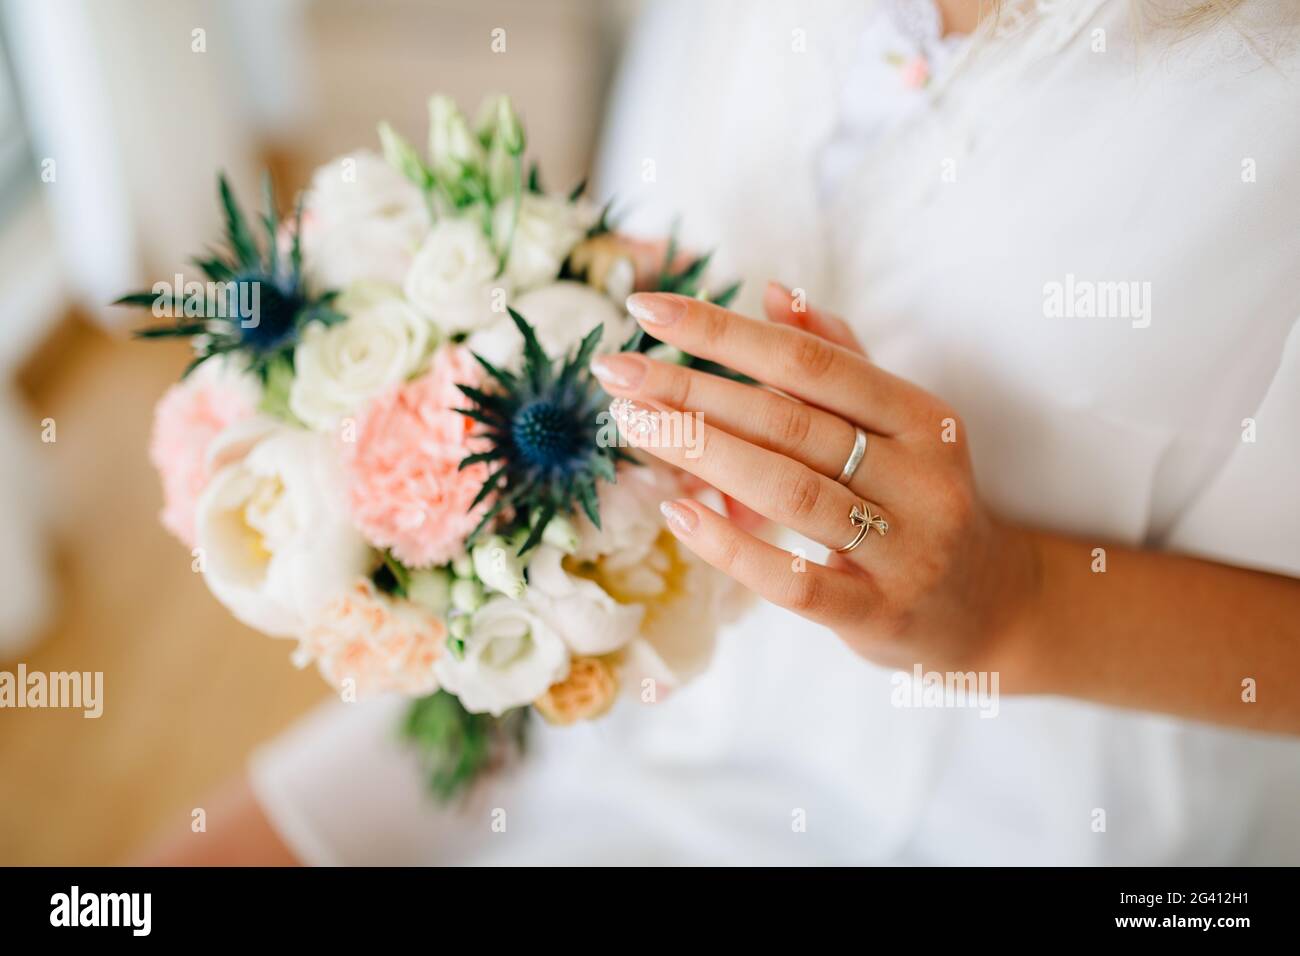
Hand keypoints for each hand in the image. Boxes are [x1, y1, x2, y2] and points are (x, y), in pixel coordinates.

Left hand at [592, 283, 1042, 680]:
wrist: (989, 609)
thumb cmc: (922, 502)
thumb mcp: (902, 427)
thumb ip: (841, 360)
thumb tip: (773, 291)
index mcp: (924, 417)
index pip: (810, 363)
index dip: (725, 333)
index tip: (647, 310)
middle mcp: (921, 476)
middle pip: (790, 423)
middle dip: (694, 391)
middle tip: (617, 372)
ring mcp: (905, 550)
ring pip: (790, 491)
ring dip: (703, 454)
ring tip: (634, 425)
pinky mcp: (879, 614)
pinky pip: (796, 581)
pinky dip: (733, 548)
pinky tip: (677, 513)